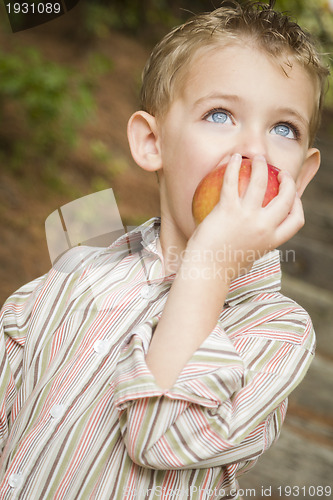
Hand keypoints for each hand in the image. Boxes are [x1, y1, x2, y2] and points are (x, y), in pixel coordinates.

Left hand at [188, 153, 303, 280]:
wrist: (206, 271)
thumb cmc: (223, 266)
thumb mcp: (248, 256)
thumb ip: (256, 243)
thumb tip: (255, 234)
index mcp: (272, 241)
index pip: (296, 221)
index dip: (298, 205)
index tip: (292, 196)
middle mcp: (264, 228)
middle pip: (286, 199)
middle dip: (288, 181)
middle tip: (280, 173)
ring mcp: (247, 218)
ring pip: (261, 182)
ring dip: (261, 166)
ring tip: (257, 158)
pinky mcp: (228, 210)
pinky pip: (232, 182)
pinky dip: (234, 167)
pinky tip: (233, 159)